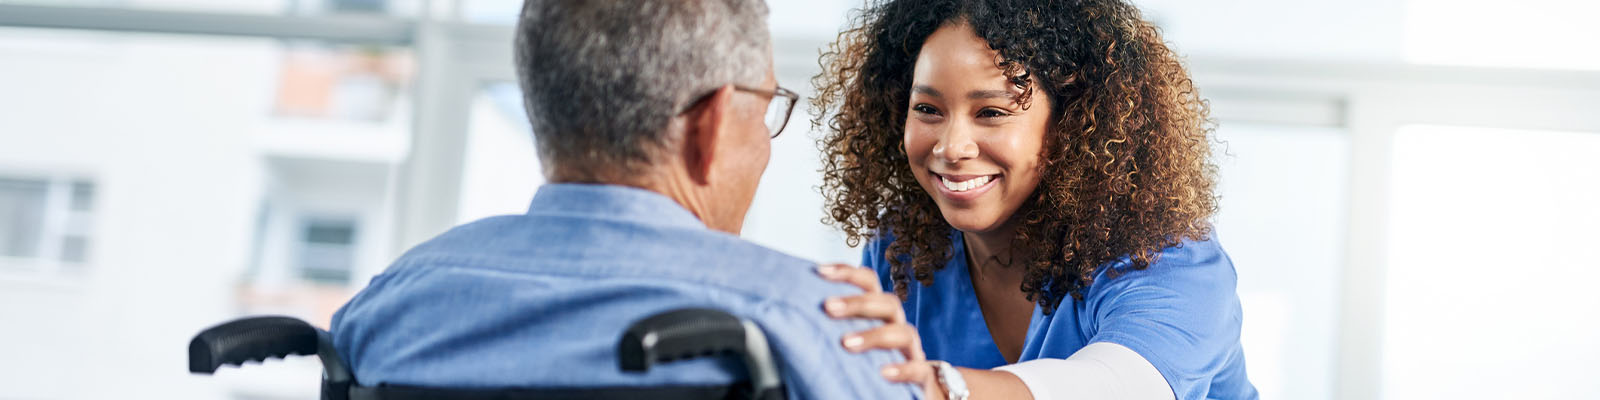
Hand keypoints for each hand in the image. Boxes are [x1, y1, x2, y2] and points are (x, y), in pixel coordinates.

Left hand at [816, 264, 941, 395]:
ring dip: (874, 335)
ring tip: (846, 344)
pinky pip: (919, 370)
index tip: (820, 271)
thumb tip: (784, 321)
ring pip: (904, 332)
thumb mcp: (846, 346)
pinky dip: (903, 369)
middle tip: (829, 307)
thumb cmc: (868, 369)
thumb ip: (827, 333)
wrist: (904, 396)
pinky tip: (884, 373)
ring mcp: (913, 353)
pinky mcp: (925, 379)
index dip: (848, 273)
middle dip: (858, 303)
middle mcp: (897, 328)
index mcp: (879, 316)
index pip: (869, 284)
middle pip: (888, 303)